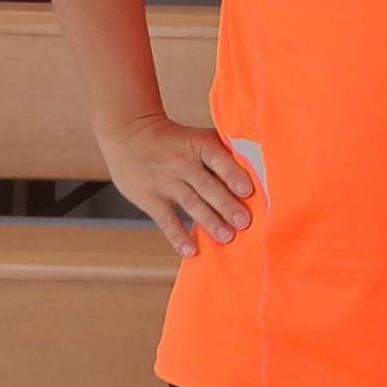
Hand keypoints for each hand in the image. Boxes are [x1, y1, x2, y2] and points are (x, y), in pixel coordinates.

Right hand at [99, 114, 255, 256]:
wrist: (129, 135)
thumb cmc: (175, 141)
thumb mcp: (198, 137)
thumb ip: (223, 152)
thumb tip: (257, 171)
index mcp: (199, 145)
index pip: (218, 159)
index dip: (233, 175)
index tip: (247, 191)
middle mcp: (182, 163)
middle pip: (207, 186)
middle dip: (226, 205)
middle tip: (244, 222)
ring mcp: (165, 182)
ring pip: (191, 203)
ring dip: (209, 222)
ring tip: (226, 237)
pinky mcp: (149, 198)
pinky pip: (166, 220)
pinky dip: (178, 236)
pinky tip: (191, 250)